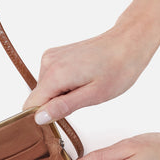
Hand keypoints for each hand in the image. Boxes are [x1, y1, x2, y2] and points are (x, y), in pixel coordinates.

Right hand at [22, 0, 159, 123]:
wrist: (128, 42)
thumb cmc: (118, 68)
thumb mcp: (93, 96)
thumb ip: (62, 107)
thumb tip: (38, 118)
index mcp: (55, 74)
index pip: (30, 106)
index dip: (42, 117)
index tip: (61, 116)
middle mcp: (47, 63)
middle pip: (37, 98)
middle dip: (53, 105)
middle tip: (79, 99)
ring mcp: (49, 57)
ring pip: (43, 91)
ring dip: (59, 96)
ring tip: (81, 88)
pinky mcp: (53, 56)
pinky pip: (48, 80)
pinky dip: (61, 86)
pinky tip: (78, 80)